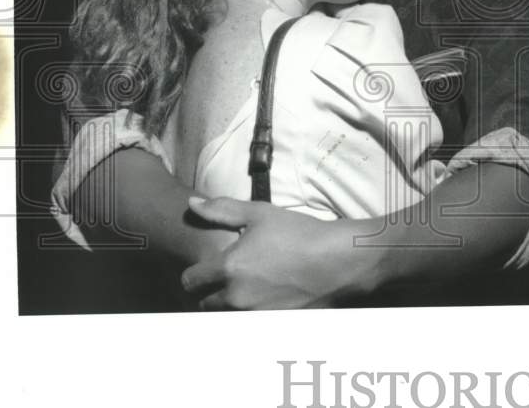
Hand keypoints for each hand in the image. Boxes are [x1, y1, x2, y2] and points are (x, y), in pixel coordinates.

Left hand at [180, 197, 383, 309]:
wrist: (338, 260)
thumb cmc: (300, 233)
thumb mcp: (261, 214)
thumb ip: (222, 210)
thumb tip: (193, 204)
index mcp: (229, 267)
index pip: (190, 281)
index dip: (195, 274)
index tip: (206, 269)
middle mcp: (236, 296)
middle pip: (204, 304)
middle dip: (211, 293)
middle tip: (226, 280)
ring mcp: (254, 314)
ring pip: (226, 317)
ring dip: (229, 307)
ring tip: (247, 290)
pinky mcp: (272, 325)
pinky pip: (249, 324)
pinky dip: (252, 314)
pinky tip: (265, 299)